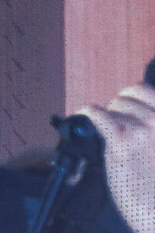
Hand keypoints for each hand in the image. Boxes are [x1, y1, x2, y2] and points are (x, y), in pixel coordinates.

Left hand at [75, 81, 154, 232]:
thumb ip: (150, 133)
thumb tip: (129, 120)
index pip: (145, 91)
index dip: (129, 99)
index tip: (122, 110)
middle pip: (126, 98)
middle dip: (116, 112)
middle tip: (113, 131)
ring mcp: (142, 129)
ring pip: (113, 108)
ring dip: (105, 121)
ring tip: (107, 140)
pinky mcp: (122, 142)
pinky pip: (98, 116)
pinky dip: (87, 114)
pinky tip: (83, 117)